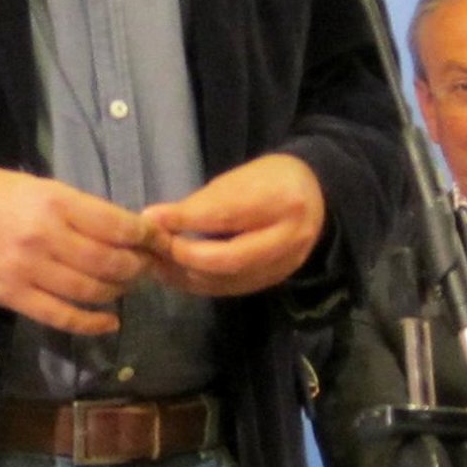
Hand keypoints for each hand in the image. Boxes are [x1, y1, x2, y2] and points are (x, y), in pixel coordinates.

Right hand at [0, 161, 157, 333]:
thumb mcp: (38, 186)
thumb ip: (76, 208)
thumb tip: (119, 228)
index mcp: (55, 202)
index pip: (117, 225)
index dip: (146, 236)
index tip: (159, 240)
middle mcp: (46, 236)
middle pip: (110, 262)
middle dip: (137, 267)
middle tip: (146, 267)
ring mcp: (30, 270)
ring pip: (91, 291)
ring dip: (118, 292)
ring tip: (126, 287)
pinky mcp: (14, 296)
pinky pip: (62, 316)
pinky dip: (92, 323)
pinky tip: (109, 322)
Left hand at [140, 154, 325, 297]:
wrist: (315, 196)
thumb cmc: (269, 179)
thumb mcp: (239, 178)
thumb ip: (202, 202)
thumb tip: (154, 220)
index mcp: (281, 200)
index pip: (225, 215)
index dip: (184, 220)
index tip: (150, 219)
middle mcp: (288, 238)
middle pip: (229, 259)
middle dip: (185, 256)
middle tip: (154, 249)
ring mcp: (285, 265)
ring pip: (228, 280)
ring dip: (187, 276)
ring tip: (156, 265)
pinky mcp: (276, 281)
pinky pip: (233, 288)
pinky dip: (202, 284)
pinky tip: (178, 274)